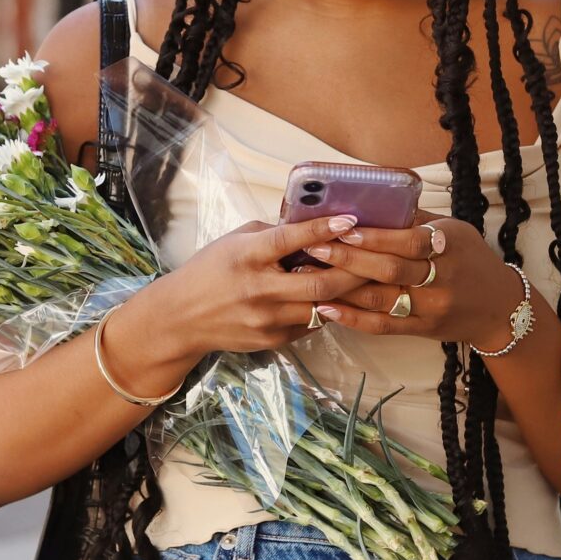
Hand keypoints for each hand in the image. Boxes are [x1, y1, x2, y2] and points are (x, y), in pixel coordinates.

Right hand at [102, 214, 363, 390]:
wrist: (181, 318)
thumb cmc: (210, 270)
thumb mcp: (235, 241)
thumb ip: (272, 233)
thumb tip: (312, 222)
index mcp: (247, 257)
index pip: (290, 240)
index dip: (323, 229)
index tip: (350, 219)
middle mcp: (259, 290)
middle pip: (320, 283)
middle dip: (355, 270)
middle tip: (379, 257)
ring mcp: (266, 319)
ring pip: (322, 308)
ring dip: (349, 295)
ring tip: (371, 280)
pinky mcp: (272, 340)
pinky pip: (311, 325)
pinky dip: (328, 310)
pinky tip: (341, 299)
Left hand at [298, 217, 525, 349]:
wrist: (500, 308)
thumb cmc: (471, 260)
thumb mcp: (455, 231)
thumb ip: (417, 220)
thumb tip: (374, 202)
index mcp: (449, 247)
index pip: (407, 241)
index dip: (374, 236)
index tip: (343, 227)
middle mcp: (440, 279)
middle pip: (389, 269)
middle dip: (348, 257)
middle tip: (315, 246)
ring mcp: (430, 308)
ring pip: (380, 298)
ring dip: (341, 286)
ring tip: (311, 273)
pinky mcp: (421, 330)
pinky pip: (382, 326)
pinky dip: (353, 317)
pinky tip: (327, 308)